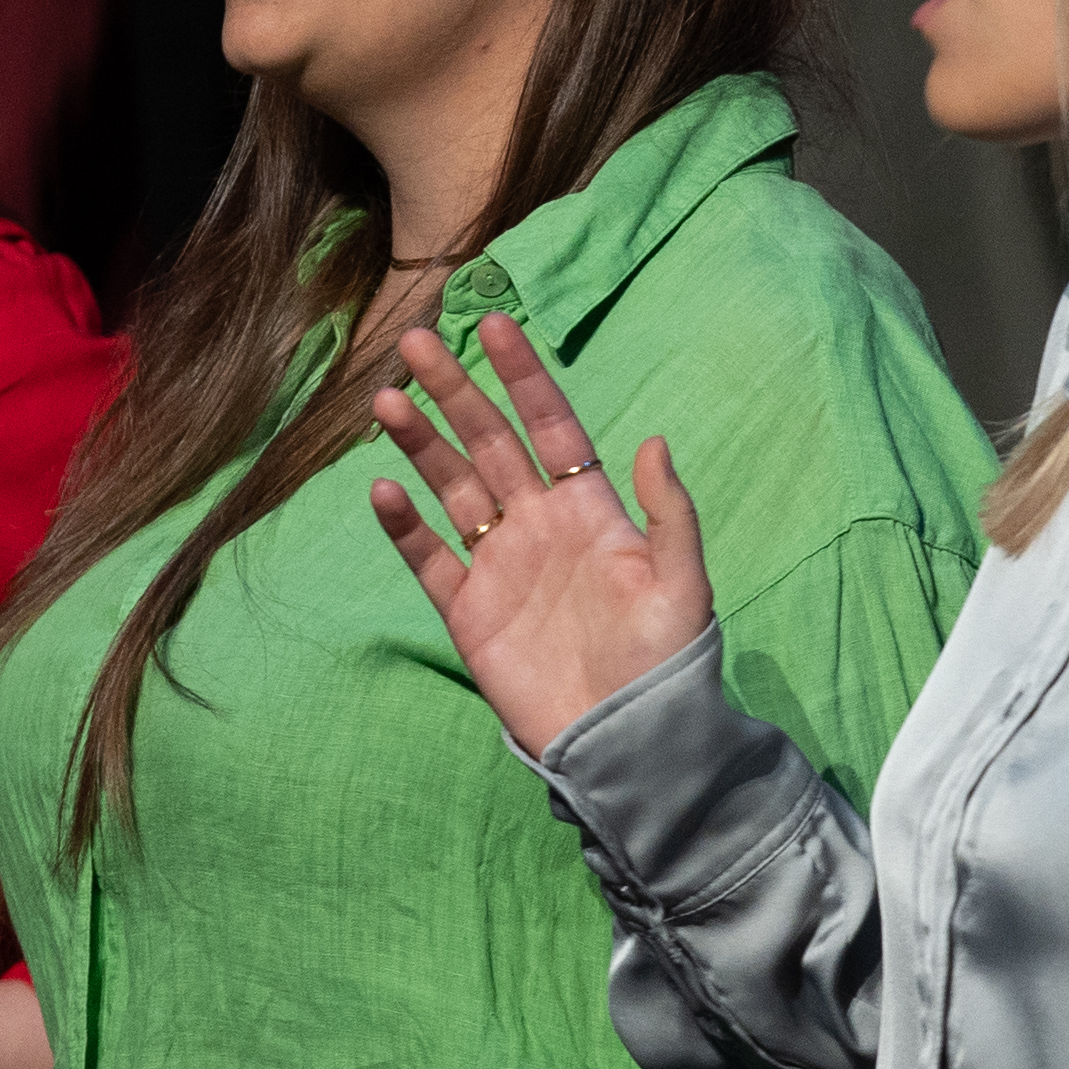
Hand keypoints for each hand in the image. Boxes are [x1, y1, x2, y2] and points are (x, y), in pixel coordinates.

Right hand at [367, 312, 712, 757]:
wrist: (627, 743)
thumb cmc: (666, 664)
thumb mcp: (683, 585)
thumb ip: (669, 514)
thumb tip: (652, 441)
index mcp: (590, 508)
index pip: (550, 425)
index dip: (523, 377)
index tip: (496, 326)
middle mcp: (538, 524)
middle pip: (488, 442)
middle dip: (454, 392)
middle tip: (417, 341)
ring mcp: (500, 564)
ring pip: (451, 487)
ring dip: (420, 442)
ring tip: (387, 399)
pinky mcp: (469, 611)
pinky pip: (429, 557)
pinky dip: (406, 525)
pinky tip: (384, 489)